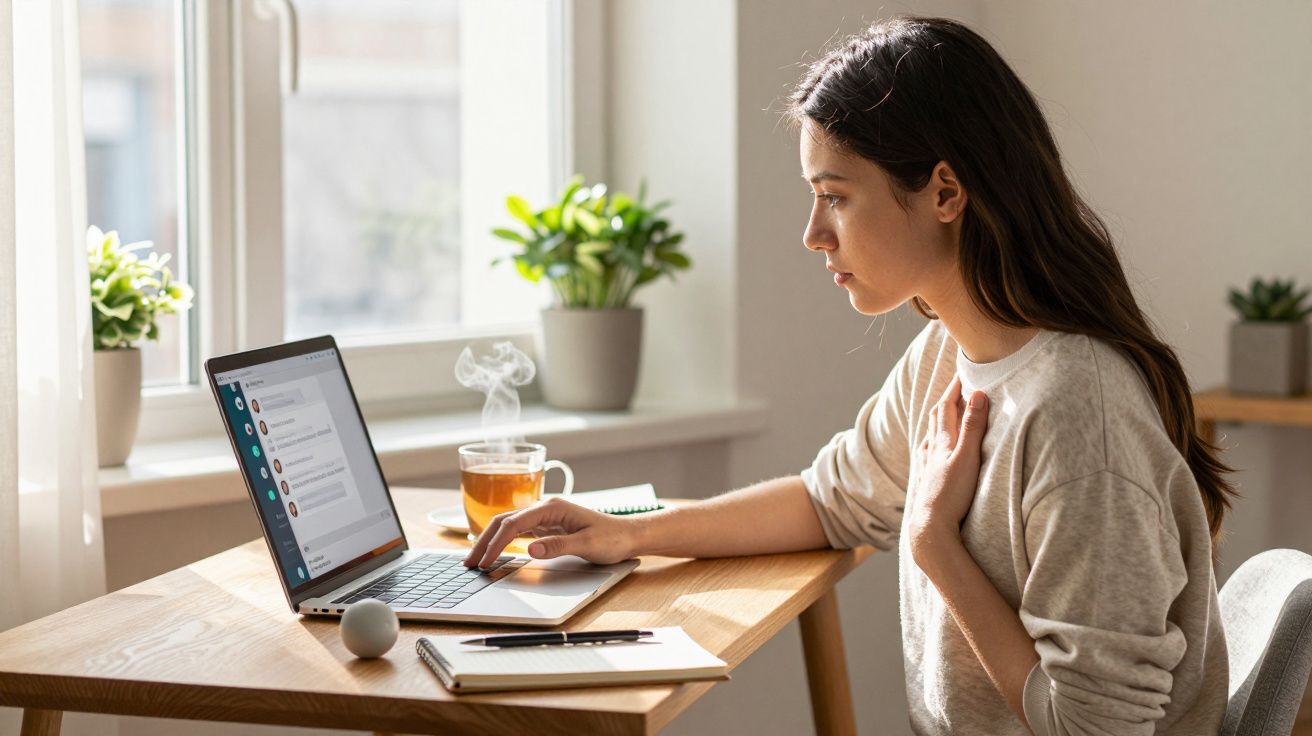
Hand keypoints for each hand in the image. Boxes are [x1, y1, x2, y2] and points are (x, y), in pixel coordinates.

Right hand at [462, 496, 640, 568]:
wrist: (629, 535)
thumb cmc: (612, 538)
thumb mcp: (587, 545)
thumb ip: (558, 546)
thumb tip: (530, 550)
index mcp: (552, 507)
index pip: (514, 524)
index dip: (496, 544)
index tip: (484, 562)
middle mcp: (545, 508)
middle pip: (504, 521)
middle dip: (484, 541)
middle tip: (469, 564)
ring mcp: (544, 517)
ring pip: (508, 526)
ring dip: (490, 541)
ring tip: (475, 560)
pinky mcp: (546, 527)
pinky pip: (518, 532)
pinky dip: (502, 542)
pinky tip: (495, 554)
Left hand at [908, 375, 988, 566]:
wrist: (930, 529)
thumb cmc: (950, 495)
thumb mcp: (967, 457)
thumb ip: (973, 427)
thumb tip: (978, 394)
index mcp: (940, 442)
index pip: (946, 406)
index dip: (954, 388)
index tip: (963, 372)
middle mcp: (930, 450)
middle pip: (936, 417)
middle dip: (947, 399)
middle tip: (957, 386)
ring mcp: (927, 466)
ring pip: (931, 435)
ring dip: (940, 420)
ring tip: (948, 413)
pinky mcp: (927, 482)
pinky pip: (928, 454)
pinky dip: (934, 442)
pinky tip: (934, 450)